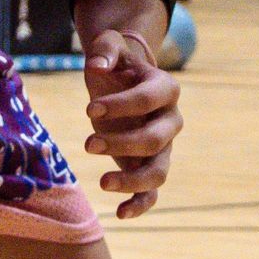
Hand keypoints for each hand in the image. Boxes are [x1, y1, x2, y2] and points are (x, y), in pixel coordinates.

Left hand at [82, 29, 182, 219]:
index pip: (149, 99)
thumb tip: (96, 64)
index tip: (89, 109)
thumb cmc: (115, 63)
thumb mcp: (108, 46)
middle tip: (87, 144)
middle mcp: (170, 120)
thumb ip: (105, 49)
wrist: (120, 80)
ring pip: (158, 171)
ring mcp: (162, 146)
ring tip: (102, 183)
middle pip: (155, 139)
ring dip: (132, 180)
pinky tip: (119, 213)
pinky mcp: (148, 164)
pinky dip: (140, 205)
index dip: (121, 105)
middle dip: (122, 144)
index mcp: (165, 88)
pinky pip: (152, 191)